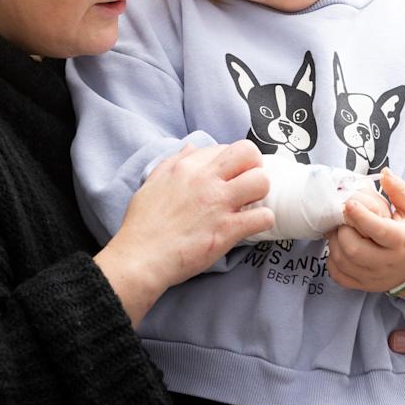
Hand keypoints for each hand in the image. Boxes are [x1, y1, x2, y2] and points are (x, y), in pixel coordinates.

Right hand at [96, 140, 273, 322]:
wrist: (141, 257)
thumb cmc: (143, 224)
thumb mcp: (152, 183)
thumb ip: (173, 162)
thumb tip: (190, 148)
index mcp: (187, 167)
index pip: (225, 147)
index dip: (231, 162)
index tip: (229, 175)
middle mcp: (205, 179)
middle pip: (248, 152)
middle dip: (254, 166)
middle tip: (248, 184)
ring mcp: (219, 203)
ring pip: (261, 181)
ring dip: (261, 192)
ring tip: (250, 205)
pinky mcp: (227, 229)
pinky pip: (263, 216)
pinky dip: (263, 221)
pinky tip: (250, 226)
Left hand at [324, 169, 404, 292]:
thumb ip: (399, 191)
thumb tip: (384, 172)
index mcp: (402, 241)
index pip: (378, 230)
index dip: (360, 216)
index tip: (348, 203)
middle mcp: (389, 262)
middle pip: (355, 250)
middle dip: (343, 231)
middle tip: (341, 219)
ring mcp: (376, 277)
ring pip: (344, 263)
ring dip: (334, 243)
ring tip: (339, 230)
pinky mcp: (366, 286)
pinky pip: (340, 276)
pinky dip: (333, 262)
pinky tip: (339, 248)